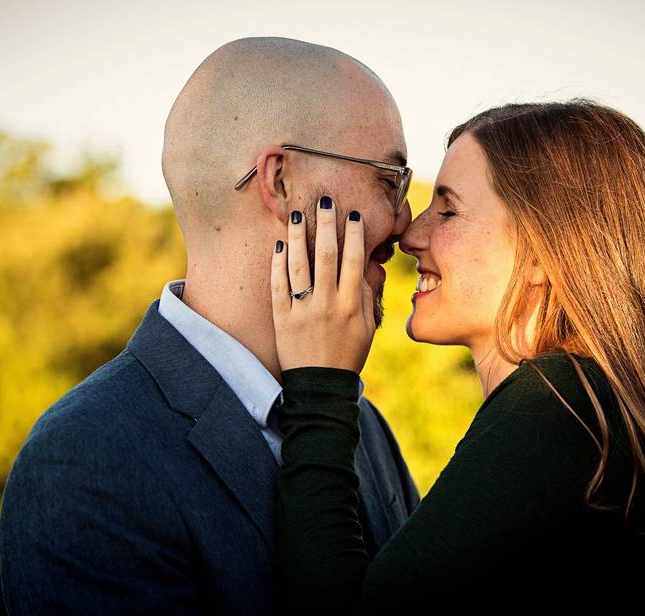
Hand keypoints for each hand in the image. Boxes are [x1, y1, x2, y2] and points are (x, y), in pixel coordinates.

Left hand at [270, 196, 375, 373]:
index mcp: (351, 305)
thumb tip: (362, 266)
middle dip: (326, 224)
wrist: (320, 387)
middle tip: (324, 199)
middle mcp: (327, 303)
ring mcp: (303, 310)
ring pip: (299, 265)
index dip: (354, 235)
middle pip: (327, 255)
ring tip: (297, 213)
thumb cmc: (347, 356)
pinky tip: (279, 244)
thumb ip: (365, 296)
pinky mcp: (282, 318)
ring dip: (298, 236)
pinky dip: (278, 264)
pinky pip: (278, 285)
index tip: (352, 215)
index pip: (354, 260)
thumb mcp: (366, 328)